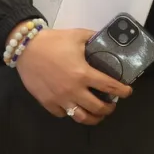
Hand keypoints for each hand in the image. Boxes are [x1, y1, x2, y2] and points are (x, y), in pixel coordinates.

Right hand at [15, 28, 130, 125]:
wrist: (26, 48)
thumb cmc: (53, 41)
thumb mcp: (77, 35)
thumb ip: (94, 38)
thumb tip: (107, 39)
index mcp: (83, 74)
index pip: (109, 87)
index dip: (122, 91)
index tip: (128, 92)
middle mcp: (74, 90)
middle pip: (98, 108)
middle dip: (109, 108)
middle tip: (112, 104)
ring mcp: (60, 99)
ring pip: (81, 117)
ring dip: (93, 118)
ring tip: (97, 114)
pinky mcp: (48, 103)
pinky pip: (63, 114)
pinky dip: (70, 113)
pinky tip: (74, 107)